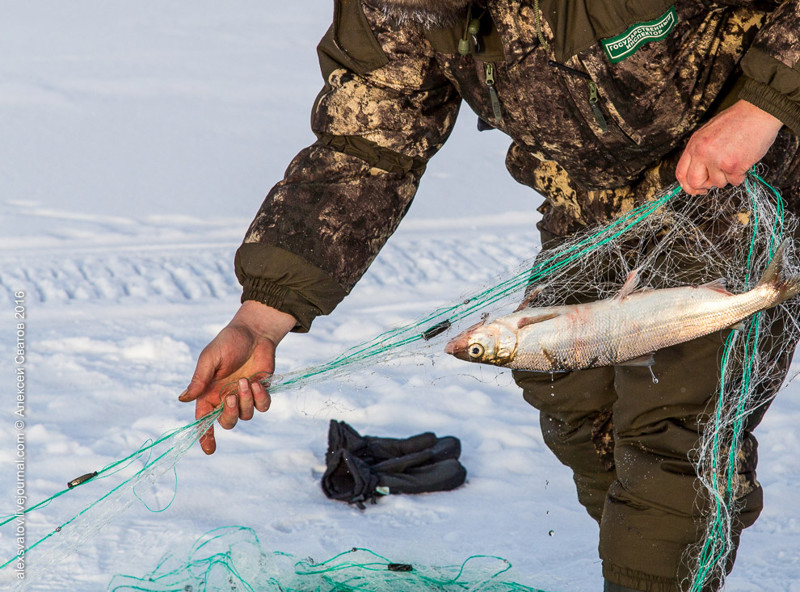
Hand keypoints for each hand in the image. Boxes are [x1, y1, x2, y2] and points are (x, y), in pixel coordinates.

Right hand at [179, 300, 296, 453]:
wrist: (254, 332)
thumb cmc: (228, 342)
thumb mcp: (210, 358)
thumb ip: (199, 380)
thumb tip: (183, 399)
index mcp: (209, 393)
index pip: (204, 420)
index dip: (206, 436)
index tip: (209, 449)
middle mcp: (226, 398)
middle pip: (227, 422)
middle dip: (229, 414)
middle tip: (231, 396)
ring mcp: (245, 396)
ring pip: (246, 415)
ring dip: (246, 401)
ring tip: (246, 380)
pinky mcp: (261, 391)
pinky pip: (263, 407)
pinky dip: (261, 398)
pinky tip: (257, 382)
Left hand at [676, 99, 782, 194]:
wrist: (759, 112)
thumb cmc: (737, 120)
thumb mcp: (708, 132)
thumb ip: (700, 151)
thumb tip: (697, 172)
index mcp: (694, 144)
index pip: (681, 173)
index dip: (687, 185)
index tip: (695, 188)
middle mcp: (702, 153)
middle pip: (694, 183)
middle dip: (705, 186)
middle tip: (715, 180)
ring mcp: (717, 160)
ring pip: (717, 183)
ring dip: (727, 177)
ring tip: (734, 160)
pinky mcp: (734, 165)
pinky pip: (735, 181)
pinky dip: (741, 175)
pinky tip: (744, 160)